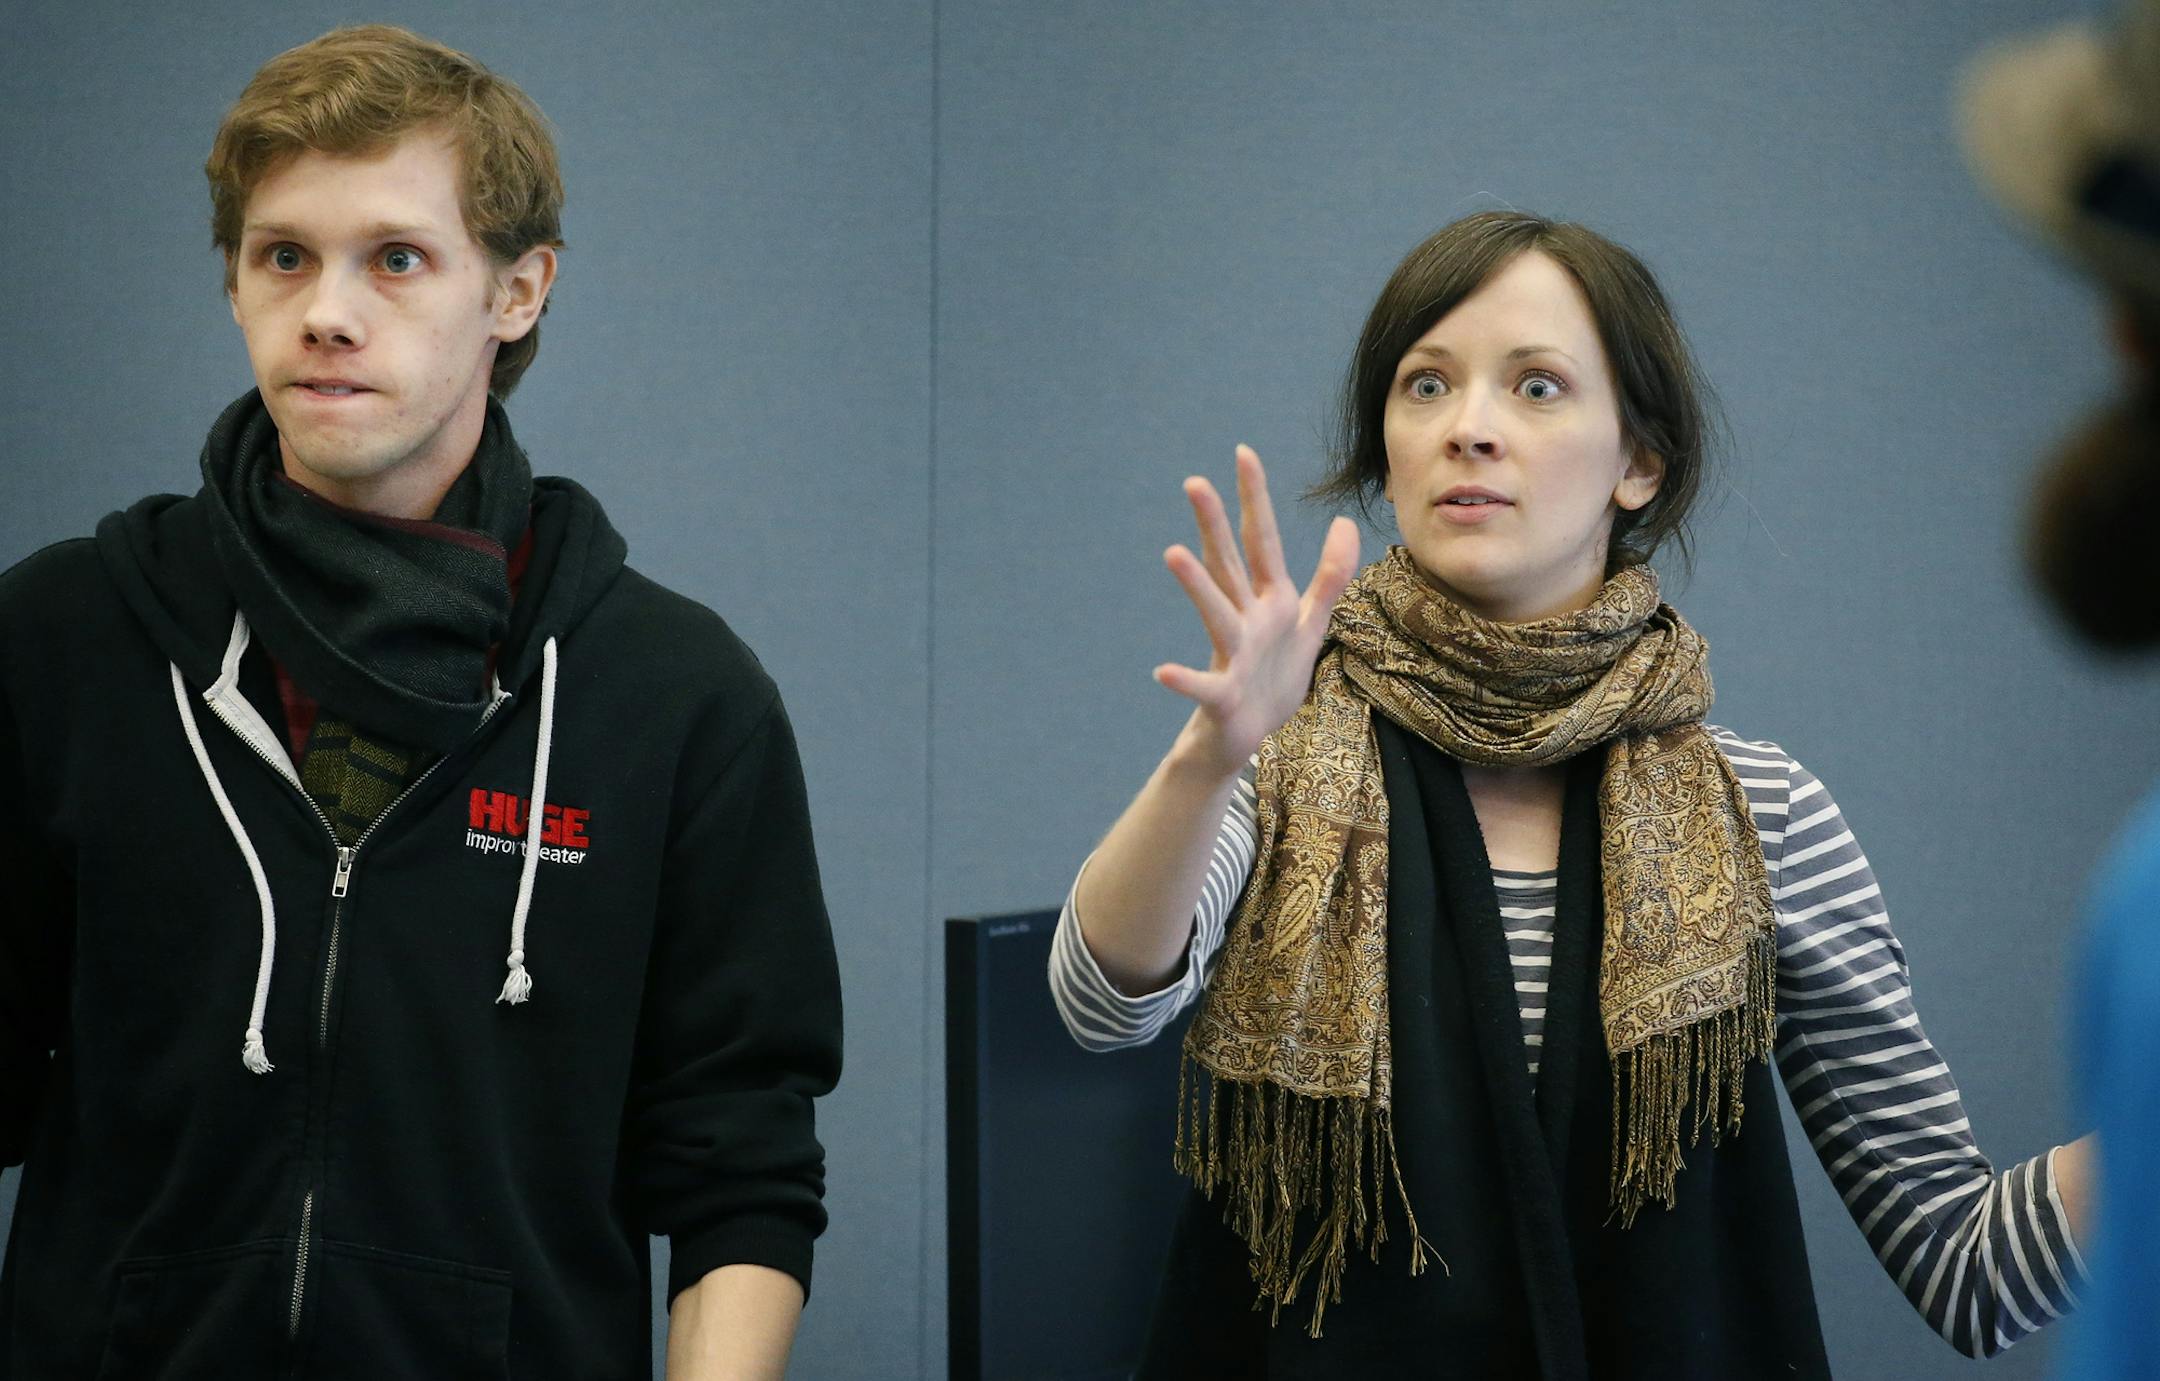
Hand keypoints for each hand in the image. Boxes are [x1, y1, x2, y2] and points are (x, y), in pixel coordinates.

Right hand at [1155, 445, 1359, 777]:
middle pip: (1229, 565)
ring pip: (1215, 614)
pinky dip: (1185, 680)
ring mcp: (1231, 655)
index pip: (1260, 541)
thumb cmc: (1274, 676)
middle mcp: (1244, 619)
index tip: (1244, 453)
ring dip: (1196, 586)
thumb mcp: (1310, 622)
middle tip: (1195, 482)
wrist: (1249, 735)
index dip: (1255, 499)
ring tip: (1173, 553)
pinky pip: (1204, 686)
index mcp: (1269, 600)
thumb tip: (1342, 521)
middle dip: (1214, 525)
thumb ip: (1330, 575)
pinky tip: (1162, 672)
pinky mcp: (1224, 696)